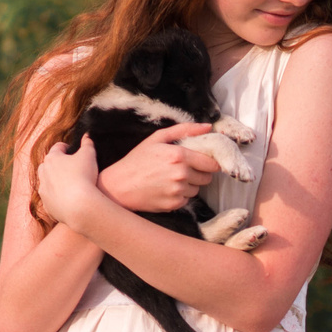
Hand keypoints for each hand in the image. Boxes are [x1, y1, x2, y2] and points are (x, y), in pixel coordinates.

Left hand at [35, 139, 108, 230]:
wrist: (79, 206)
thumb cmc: (84, 177)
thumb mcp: (89, 155)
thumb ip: (87, 143)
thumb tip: (87, 135)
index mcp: (52, 158)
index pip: (58, 148)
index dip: (66, 147)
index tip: (71, 150)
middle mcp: (43, 173)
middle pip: (48, 165)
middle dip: (57, 165)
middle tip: (70, 168)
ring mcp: (44, 190)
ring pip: (47, 183)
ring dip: (55, 182)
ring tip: (69, 185)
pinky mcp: (47, 205)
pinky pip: (51, 199)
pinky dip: (58, 198)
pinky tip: (68, 200)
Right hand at [97, 121, 229, 211]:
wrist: (119, 186)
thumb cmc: (137, 160)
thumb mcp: (157, 139)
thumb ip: (185, 130)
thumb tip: (208, 127)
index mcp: (179, 155)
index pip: (211, 163)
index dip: (209, 162)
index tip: (202, 161)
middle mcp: (181, 174)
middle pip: (207, 177)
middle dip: (199, 173)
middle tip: (184, 170)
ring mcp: (178, 191)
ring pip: (197, 189)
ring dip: (189, 185)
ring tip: (171, 179)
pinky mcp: (174, 204)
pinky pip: (187, 199)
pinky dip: (180, 195)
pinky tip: (166, 189)